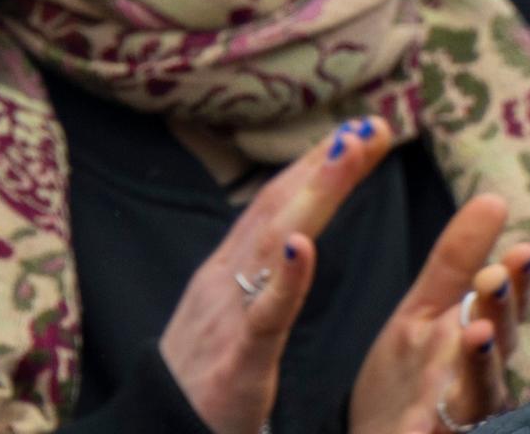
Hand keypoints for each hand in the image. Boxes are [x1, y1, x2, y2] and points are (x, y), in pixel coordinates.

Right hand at [159, 117, 400, 433]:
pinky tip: (304, 247)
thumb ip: (256, 274)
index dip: (314, 164)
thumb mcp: (229, 312)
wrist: (160, 429)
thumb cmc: (204, 376)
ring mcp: (229, 312)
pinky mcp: (238, 357)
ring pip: (275, 241)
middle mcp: (226, 276)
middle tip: (369, 125)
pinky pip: (265, 313)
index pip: (276, 203)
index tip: (358, 129)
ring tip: (348, 153)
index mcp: (228, 267)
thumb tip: (288, 236)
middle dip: (325, 163)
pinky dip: (286, 278)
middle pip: (280, 207)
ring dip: (315, 194)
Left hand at [348, 198, 529, 433]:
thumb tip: (497, 198)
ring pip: (478, 397)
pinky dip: (429, 430)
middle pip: (498, 350)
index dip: (515, 283)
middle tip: (493, 278)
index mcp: (476, 346)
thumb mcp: (427, 309)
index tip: (522, 249)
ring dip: (479, 367)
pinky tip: (421, 422)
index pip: (504, 311)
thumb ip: (457, 262)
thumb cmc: (412, 376)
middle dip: (500, 315)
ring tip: (477, 333)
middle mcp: (476, 386)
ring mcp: (455, 419)